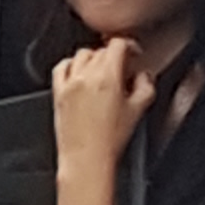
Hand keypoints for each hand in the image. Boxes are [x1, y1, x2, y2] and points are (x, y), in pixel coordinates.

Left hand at [49, 38, 149, 178]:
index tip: (134, 53)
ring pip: (81, 55)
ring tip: (103, 72)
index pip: (117, 44)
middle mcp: (85, 76)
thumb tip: (144, 75)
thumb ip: (146, 86)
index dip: (130, 45)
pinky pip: (61, 67)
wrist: (86, 160)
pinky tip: (79, 73)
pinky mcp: (58, 93)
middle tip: (123, 68)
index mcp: (107, 76)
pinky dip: (71, 65)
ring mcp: (69, 83)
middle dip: (114, 56)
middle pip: (101, 50)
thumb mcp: (139, 110)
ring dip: (94, 59)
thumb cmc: (110, 140)